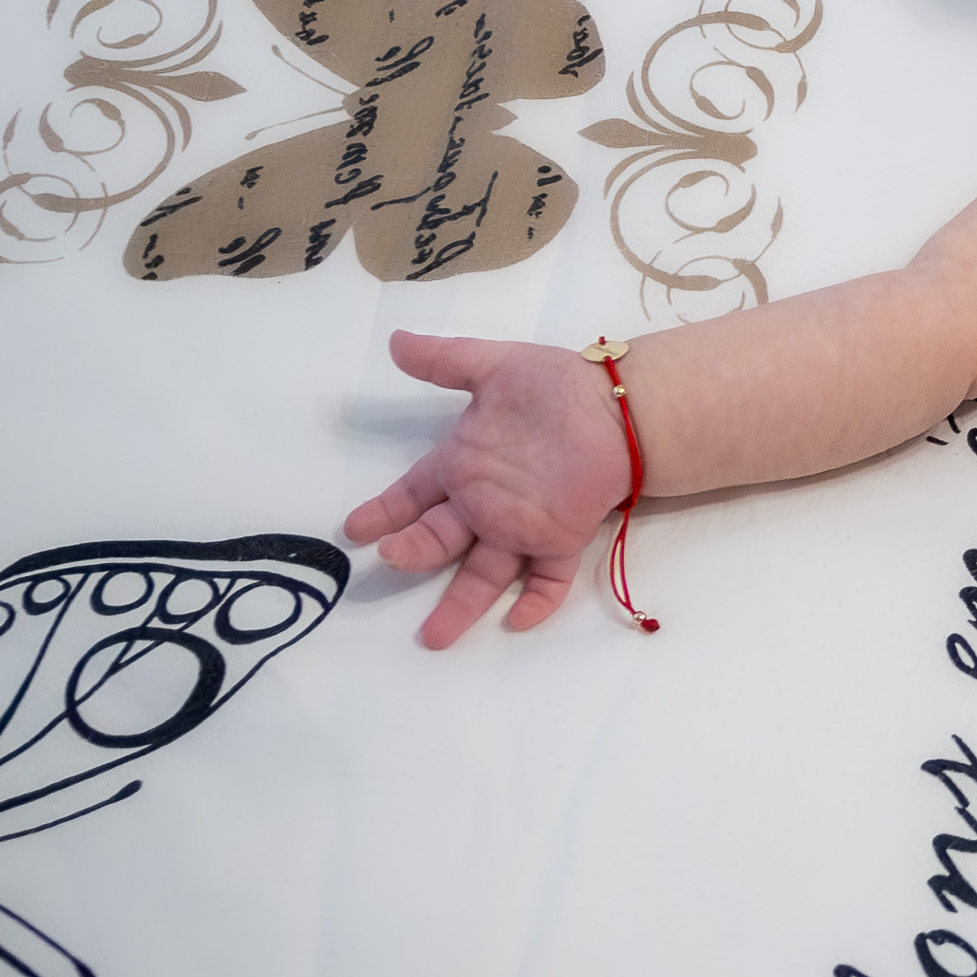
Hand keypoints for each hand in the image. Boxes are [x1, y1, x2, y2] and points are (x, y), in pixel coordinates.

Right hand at [341, 331, 628, 648]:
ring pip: (484, 572)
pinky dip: (534, 602)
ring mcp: (523, 525)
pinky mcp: (563, 538)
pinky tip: (516, 620)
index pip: (413, 495)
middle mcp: (486, 503)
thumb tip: (393, 341)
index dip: (385, 512)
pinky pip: (546, 579)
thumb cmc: (558, 385)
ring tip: (434, 635)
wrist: (622, 403)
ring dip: (460, 603)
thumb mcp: (496, 365)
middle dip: (413, 552)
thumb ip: (444, 359)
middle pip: (439, 538)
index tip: (354, 529)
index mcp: (464, 465)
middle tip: (390, 560)